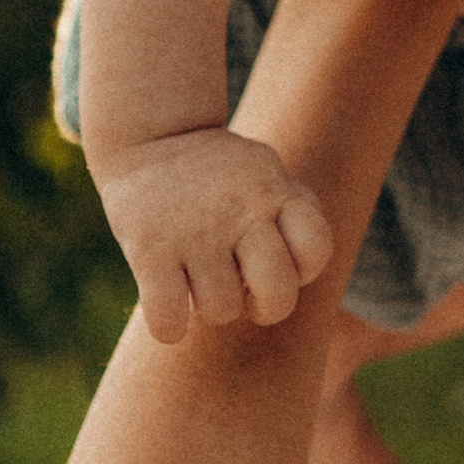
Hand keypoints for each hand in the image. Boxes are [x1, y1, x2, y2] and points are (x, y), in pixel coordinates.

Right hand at [94, 124, 334, 344]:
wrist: (148, 136)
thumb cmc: (216, 170)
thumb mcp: (262, 171)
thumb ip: (292, 207)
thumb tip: (304, 260)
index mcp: (273, 192)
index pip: (316, 248)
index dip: (303, 269)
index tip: (279, 261)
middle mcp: (240, 210)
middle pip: (278, 293)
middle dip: (265, 308)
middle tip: (243, 292)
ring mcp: (194, 232)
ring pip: (221, 311)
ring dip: (209, 310)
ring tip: (197, 281)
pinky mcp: (149, 249)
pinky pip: (168, 318)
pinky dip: (168, 327)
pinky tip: (166, 305)